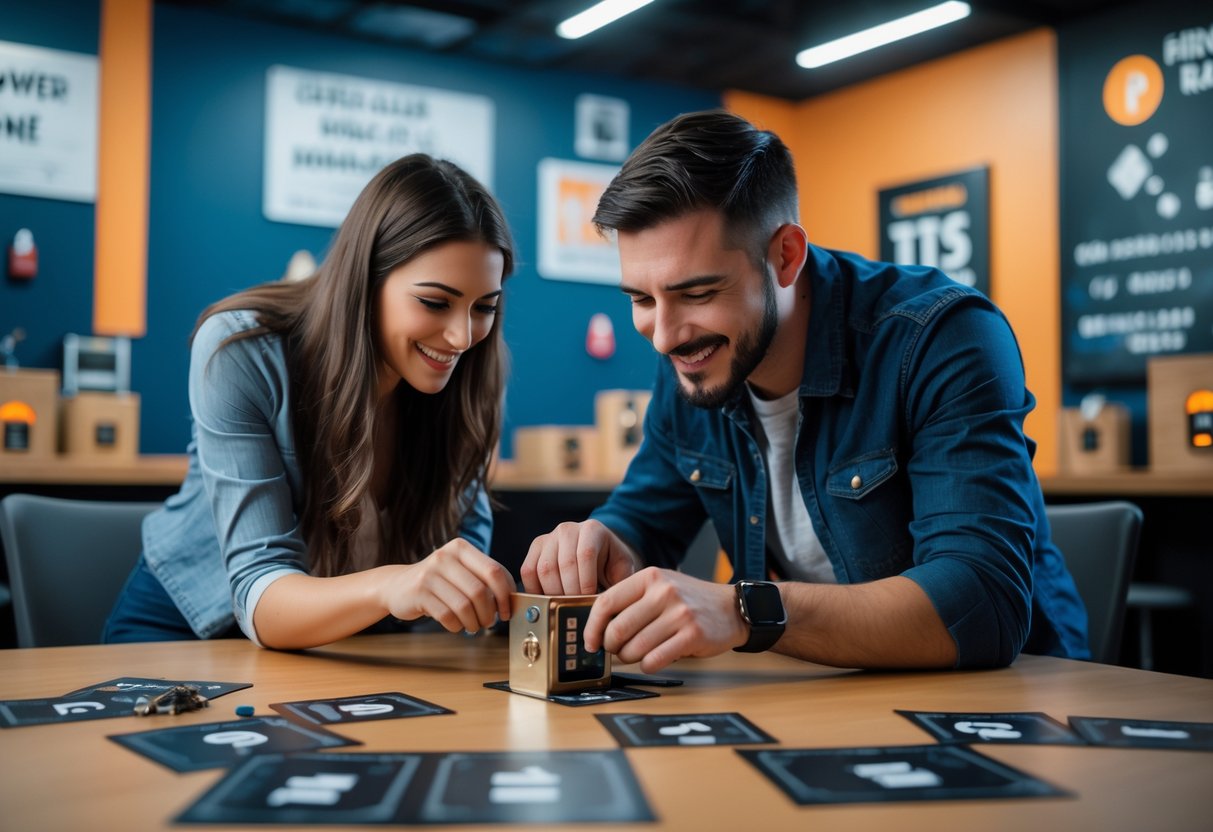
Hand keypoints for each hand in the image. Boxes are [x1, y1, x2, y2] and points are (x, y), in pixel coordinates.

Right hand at [381, 539, 513, 632]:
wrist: (397, 586)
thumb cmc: (439, 582)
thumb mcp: (461, 571)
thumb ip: (484, 579)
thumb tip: (512, 599)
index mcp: (461, 548)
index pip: (494, 571)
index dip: (506, 595)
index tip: (506, 611)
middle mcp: (445, 556)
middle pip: (480, 591)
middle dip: (489, 613)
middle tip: (489, 622)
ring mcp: (430, 574)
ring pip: (464, 606)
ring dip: (474, 622)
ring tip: (473, 626)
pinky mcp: (419, 593)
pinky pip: (447, 616)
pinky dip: (456, 626)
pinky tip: (456, 625)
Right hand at [520, 519, 639, 594]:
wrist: (598, 549)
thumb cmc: (610, 562)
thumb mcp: (623, 568)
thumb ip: (619, 583)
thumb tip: (609, 605)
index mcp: (592, 529)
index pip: (585, 554)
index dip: (586, 581)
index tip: (589, 599)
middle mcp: (568, 529)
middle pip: (563, 564)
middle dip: (571, 592)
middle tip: (577, 607)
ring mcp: (549, 537)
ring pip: (544, 569)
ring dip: (554, 593)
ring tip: (564, 605)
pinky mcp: (535, 548)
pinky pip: (528, 571)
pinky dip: (535, 589)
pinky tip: (548, 599)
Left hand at [584, 567, 747, 672]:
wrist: (731, 608)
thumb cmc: (689, 600)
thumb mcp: (660, 586)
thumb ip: (632, 600)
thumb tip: (598, 627)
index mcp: (650, 577)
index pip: (606, 602)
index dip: (592, 627)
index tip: (590, 642)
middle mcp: (663, 592)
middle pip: (618, 628)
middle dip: (611, 647)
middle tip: (615, 651)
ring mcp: (679, 613)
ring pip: (634, 648)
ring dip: (629, 658)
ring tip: (635, 655)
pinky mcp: (692, 635)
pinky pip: (654, 660)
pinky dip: (647, 665)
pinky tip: (652, 660)